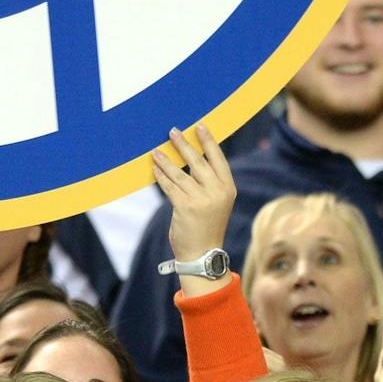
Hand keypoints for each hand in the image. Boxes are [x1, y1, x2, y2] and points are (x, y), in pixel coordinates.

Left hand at [151, 124, 236, 271]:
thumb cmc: (207, 226)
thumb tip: (191, 159)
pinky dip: (160, 176)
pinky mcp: (185, 207)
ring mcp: (201, 199)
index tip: (199, 127)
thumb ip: (209, 183)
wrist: (203, 254)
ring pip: (179, 173)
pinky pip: (169, 186)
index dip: (208, 141)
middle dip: (183, 145)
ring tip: (156, 150)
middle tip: (173, 131)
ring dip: (166, 160)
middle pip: (197, 161)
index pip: (218, 158)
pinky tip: (154, 167)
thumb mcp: (217, 202)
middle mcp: (217, 192)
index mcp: (228, 188)